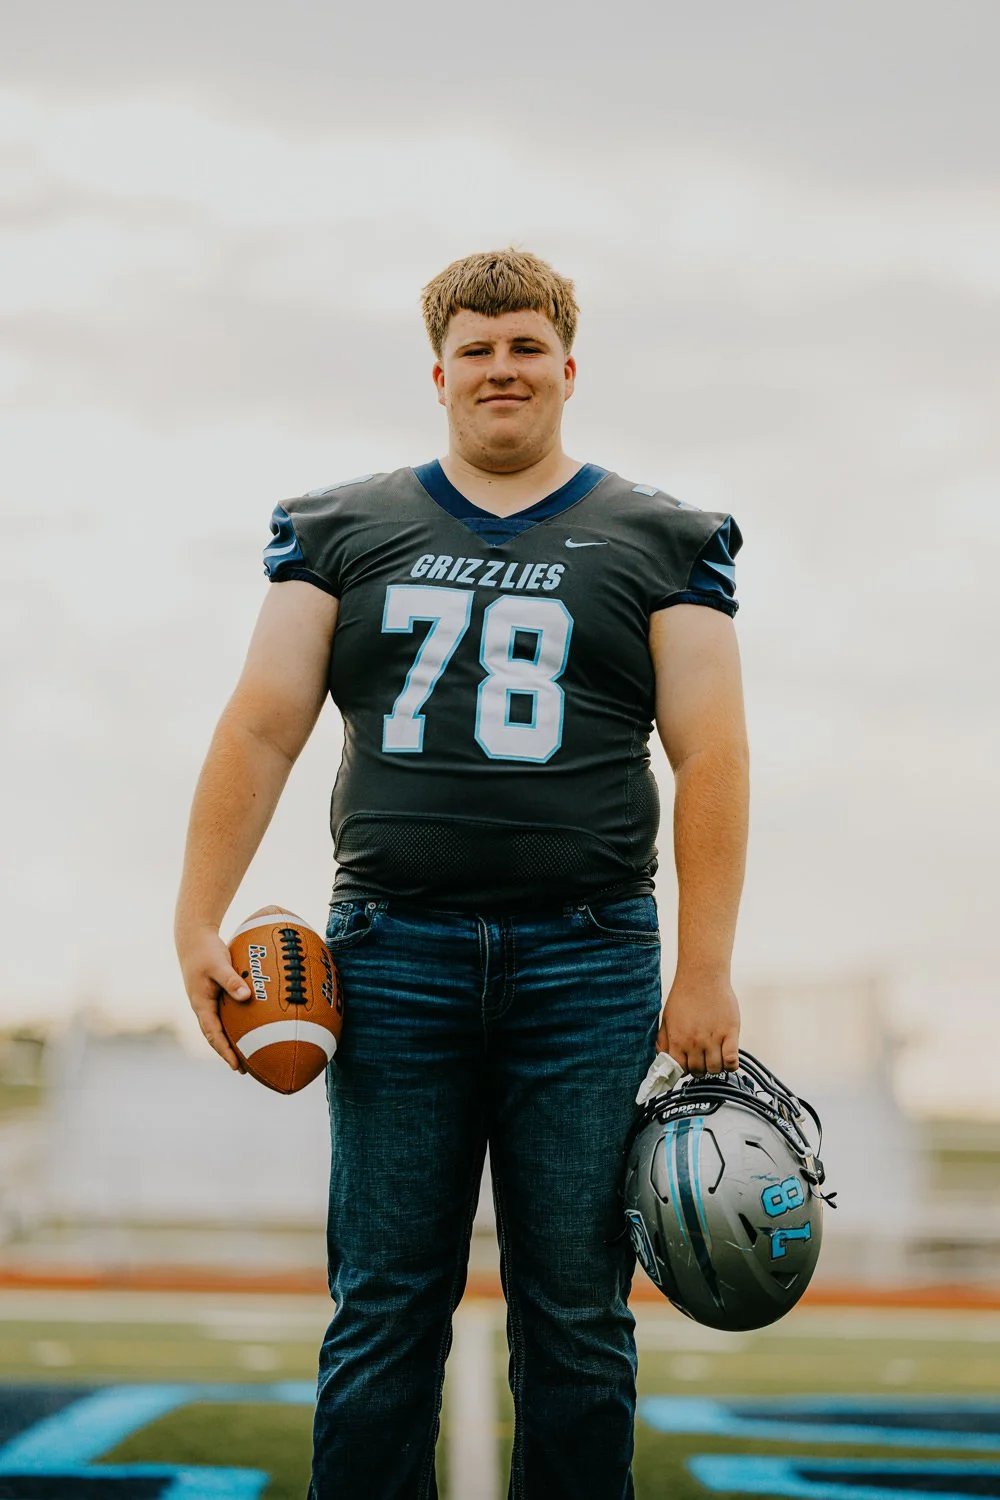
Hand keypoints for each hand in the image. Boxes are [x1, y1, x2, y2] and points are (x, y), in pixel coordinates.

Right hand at [177, 924, 251, 1070]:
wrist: (193, 937)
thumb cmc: (205, 950)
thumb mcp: (218, 964)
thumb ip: (231, 980)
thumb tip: (247, 996)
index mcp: (201, 1004)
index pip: (213, 1034)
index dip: (224, 1051)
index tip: (236, 1066)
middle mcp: (203, 1006)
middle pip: (214, 1036)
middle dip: (227, 1053)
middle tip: (243, 1069)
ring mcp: (208, 1001)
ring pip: (219, 1027)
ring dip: (230, 1041)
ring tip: (247, 1055)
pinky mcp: (214, 993)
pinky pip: (225, 1014)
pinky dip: (234, 1024)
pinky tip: (249, 1026)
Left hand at [658, 973, 739, 1073]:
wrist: (702, 976)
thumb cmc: (684, 995)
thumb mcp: (667, 1018)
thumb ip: (663, 1040)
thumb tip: (662, 1057)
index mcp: (678, 1040)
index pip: (679, 1070)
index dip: (683, 1071)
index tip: (687, 1067)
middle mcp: (694, 1042)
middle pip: (698, 1071)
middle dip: (699, 1069)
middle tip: (702, 1059)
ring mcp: (713, 1039)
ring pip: (715, 1069)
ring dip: (715, 1066)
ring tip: (715, 1056)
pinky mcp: (730, 1033)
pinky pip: (732, 1060)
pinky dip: (731, 1064)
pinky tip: (727, 1056)